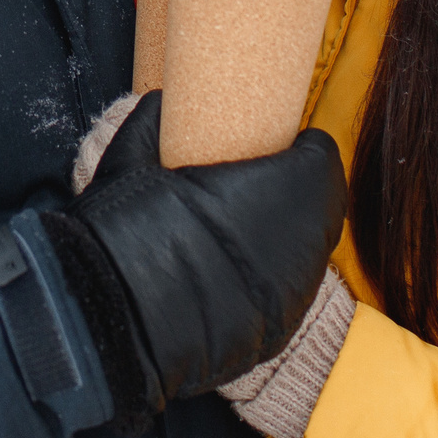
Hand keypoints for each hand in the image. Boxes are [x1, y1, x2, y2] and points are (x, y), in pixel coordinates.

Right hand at [41, 90, 346, 424]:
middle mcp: (301, 243)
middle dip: (298, 190)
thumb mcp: (133, 161)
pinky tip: (230, 274)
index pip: (323, 158)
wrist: (113, 324)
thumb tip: (160, 104)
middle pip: (324, 205)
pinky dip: (270, 279)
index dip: (300, 149)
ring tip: (240, 230)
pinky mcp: (279, 332)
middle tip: (257, 183)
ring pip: (309, 252)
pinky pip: (288, 293)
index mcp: (281, 190)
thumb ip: (156, 125)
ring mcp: (294, 294)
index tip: (276, 145)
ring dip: (286, 235)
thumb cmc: (127, 233)